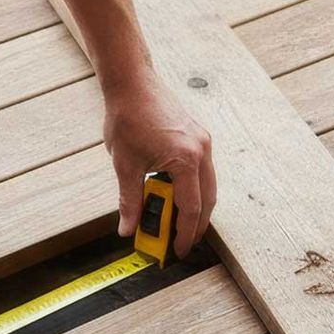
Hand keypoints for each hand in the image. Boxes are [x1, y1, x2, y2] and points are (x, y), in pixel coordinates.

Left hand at [103, 66, 215, 258]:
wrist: (132, 83)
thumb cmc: (127, 118)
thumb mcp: (125, 165)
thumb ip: (129, 201)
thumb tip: (127, 229)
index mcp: (185, 159)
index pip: (191, 208)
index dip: (186, 233)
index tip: (178, 250)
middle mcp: (201, 150)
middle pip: (208, 200)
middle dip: (197, 225)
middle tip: (184, 244)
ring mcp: (203, 141)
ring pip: (208, 186)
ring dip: (197, 208)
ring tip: (180, 225)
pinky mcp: (198, 136)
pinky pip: (203, 171)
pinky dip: (195, 189)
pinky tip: (179, 198)